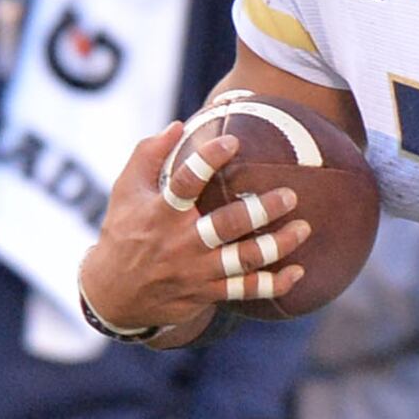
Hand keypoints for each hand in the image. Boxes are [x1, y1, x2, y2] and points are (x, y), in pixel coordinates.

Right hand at [75, 120, 312, 340]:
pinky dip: (273, 283)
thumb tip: (178, 125)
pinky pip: (245, 290)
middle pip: (227, 225)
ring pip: (244, 259)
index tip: (233, 142)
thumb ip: (148, 154)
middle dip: (262, 210)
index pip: (185, 182)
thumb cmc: (124, 231)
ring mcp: (196, 271)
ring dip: (277, 245)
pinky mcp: (206, 293)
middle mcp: (180, 242)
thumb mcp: (125, 190)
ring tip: (304, 228)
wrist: (114, 294)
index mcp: (160, 212)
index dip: (208, 159)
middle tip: (290, 195)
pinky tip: (297, 271)